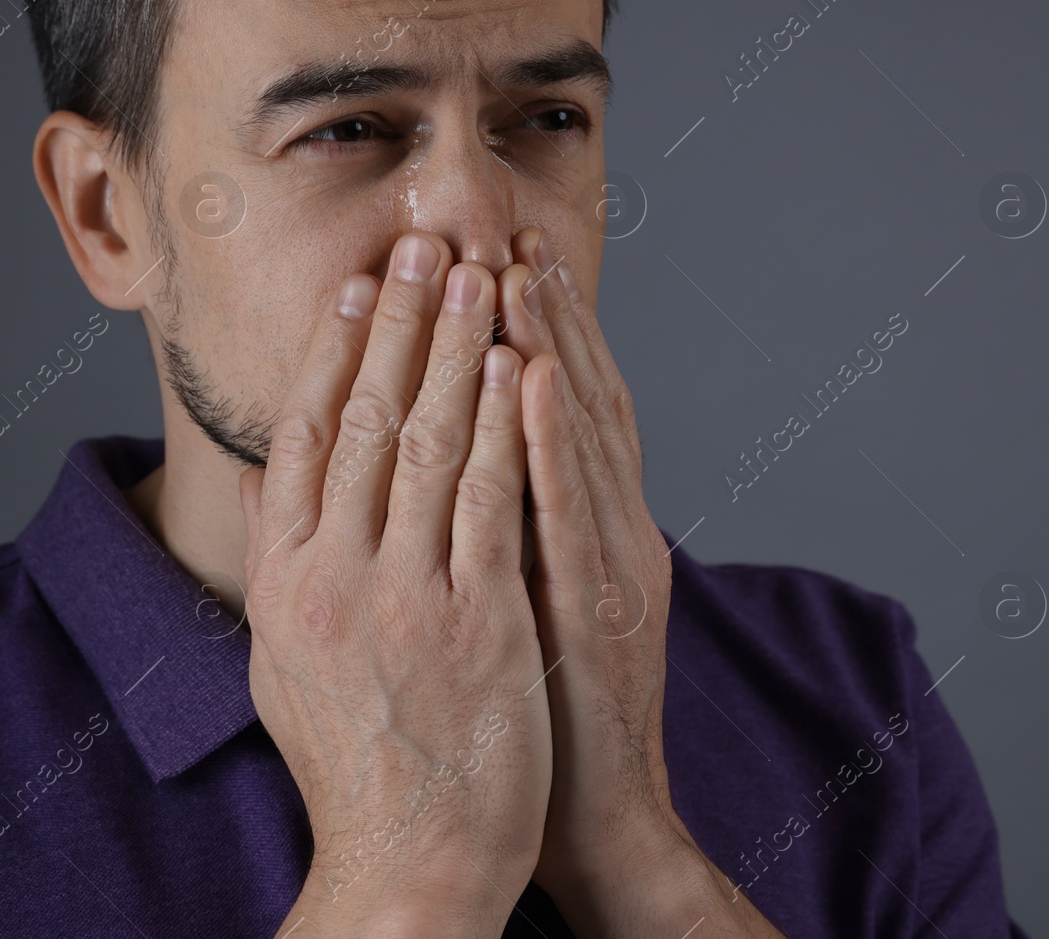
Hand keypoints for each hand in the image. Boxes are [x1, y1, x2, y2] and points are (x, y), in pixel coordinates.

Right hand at [240, 232, 552, 937]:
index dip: (330, 350)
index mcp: (284, 581)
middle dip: (397, 320)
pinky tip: (517, 368)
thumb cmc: (349, 762)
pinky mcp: (478, 623)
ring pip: (428, 444)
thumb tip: (272, 475)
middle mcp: (333, 577)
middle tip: (418, 244)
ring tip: (472, 275)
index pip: (302, 437)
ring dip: (455, 349)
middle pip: (363, 419)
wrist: (408, 860)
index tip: (353, 285)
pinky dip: (503, 428)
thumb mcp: (281, 662)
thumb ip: (277, 562)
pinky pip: (490, 503)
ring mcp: (405, 598)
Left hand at [496, 227, 783, 935]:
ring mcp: (612, 565)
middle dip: (546, 312)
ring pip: (580, 436)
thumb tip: (436, 467)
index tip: (499, 255)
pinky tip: (532, 382)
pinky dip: (554, 442)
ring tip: (518, 270)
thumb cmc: (544, 710)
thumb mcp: (519, 603)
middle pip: (579, 399)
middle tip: (512, 229)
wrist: (597, 819)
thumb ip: (494, 530)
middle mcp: (610, 530)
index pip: (561, 408)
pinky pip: (571, 514)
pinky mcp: (600, 610)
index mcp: (587, 529)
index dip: (537, 329)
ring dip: (552, 347)